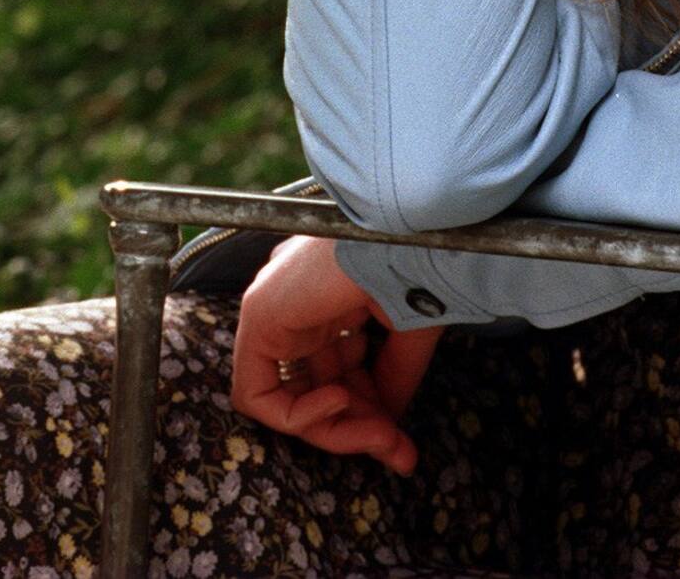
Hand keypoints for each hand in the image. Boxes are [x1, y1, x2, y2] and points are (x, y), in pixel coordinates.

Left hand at [231, 234, 443, 474]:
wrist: (411, 227)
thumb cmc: (419, 259)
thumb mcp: (410, 328)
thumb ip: (394, 377)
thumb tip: (386, 430)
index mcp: (333, 287)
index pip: (341, 365)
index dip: (370, 407)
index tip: (402, 440)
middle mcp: (300, 297)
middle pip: (319, 384)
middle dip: (359, 426)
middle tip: (397, 452)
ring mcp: (277, 305)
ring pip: (291, 397)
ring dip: (338, 429)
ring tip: (382, 437)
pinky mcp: (260, 315)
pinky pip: (259, 395)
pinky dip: (298, 417)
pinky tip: (343, 403)